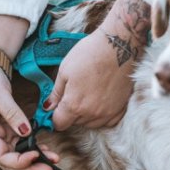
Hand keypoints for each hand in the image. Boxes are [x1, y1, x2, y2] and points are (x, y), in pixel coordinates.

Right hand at [0, 15, 58, 169]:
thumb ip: (12, 113)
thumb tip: (26, 132)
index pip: (1, 157)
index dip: (18, 161)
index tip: (35, 155)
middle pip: (9, 163)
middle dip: (29, 168)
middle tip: (48, 167)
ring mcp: (1, 136)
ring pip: (17, 157)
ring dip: (34, 161)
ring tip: (52, 160)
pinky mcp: (9, 131)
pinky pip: (22, 146)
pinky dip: (34, 150)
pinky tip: (46, 150)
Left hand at [49, 0, 150, 130]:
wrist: (119, 46)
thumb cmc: (90, 54)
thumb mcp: (65, 70)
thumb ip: (56, 93)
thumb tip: (48, 106)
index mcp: (74, 105)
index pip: (59, 123)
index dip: (55, 116)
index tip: (57, 107)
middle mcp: (91, 114)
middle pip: (75, 124)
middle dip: (70, 113)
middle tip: (74, 93)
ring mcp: (108, 113)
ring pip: (91, 124)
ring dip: (86, 115)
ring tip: (88, 94)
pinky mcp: (120, 109)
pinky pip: (107, 121)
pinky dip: (101, 115)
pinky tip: (100, 101)